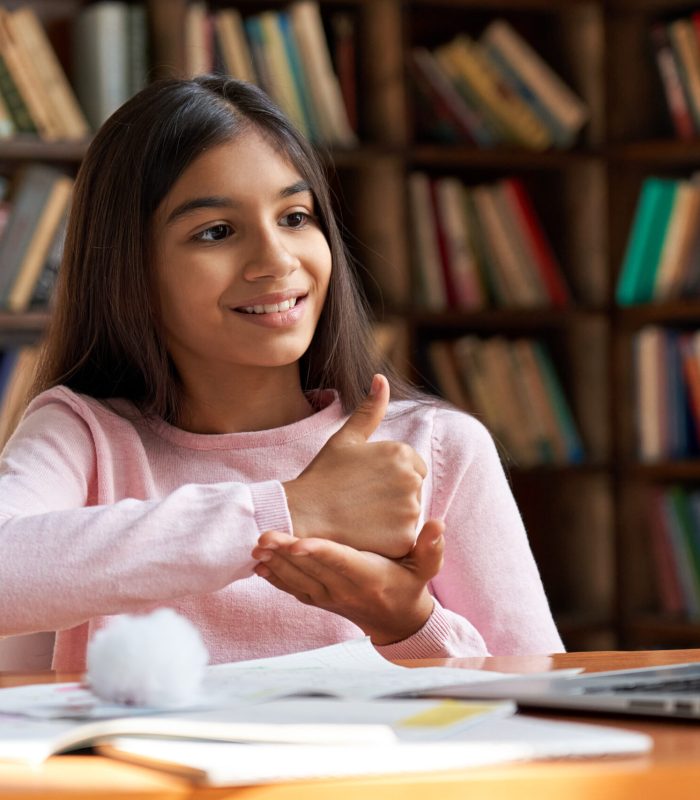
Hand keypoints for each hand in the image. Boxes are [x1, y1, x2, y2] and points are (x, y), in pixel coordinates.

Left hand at [251, 519, 444, 645]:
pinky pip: (293, 590)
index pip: (341, 562)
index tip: (298, 543)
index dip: (319, 552)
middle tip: (263, 536)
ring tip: (256, 546)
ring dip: (275, 564)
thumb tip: (438, 523)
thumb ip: (430, 546)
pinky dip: (275, 578)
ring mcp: (329, 597)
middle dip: (285, 553)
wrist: (396, 622)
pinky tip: (259, 565)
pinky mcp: (318, 600)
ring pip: (297, 580)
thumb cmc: (410, 585)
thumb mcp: (426, 568)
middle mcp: (344, 590)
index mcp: (368, 577)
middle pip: (311, 569)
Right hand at [283, 374, 425, 558]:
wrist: (302, 514)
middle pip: (413, 491)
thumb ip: (370, 410)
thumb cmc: (323, 475)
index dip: (388, 476)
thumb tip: (381, 378)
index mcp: (401, 453)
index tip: (365, 482)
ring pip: (410, 515)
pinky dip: (389, 540)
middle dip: (393, 496)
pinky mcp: (403, 539)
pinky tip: (365, 534)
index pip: (413, 466)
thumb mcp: (346, 439)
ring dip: (392, 518)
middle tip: (361, 500)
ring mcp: (409, 511)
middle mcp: (411, 479)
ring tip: (361, 516)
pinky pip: (404, 539)